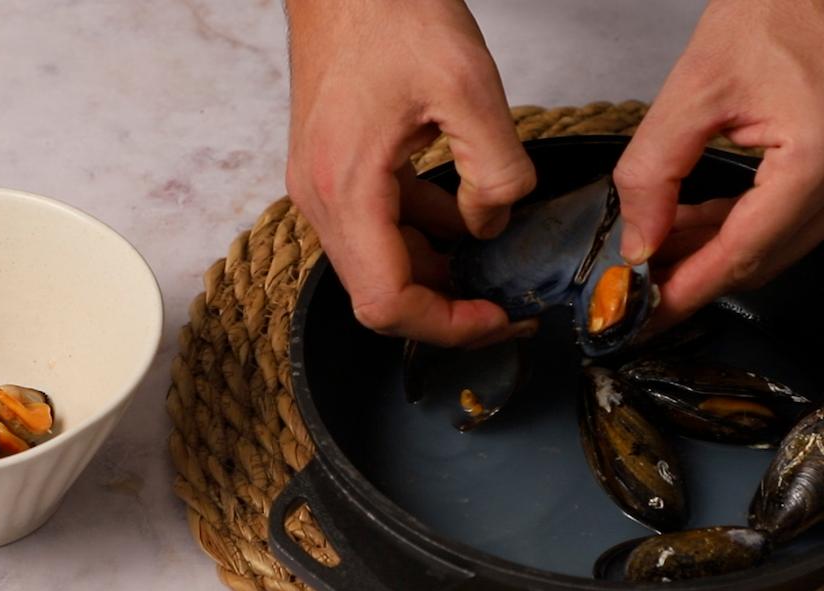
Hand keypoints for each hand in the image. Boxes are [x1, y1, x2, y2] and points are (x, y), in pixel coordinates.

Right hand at [284, 0, 536, 346]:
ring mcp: (321, 186)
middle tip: (502, 306)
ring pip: (377, 264)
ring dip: (433, 272)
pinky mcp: (332, 170)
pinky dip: (420, 234)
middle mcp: (321, 199)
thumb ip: (495, 170)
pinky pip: (375, 227)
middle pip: (378, 296)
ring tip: (490, 258)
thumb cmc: (390, 13)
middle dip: (444, 308)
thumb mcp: (469, 87)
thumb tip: (490, 226)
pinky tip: (460, 214)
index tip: (497, 317)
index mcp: (348, 189)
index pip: (387, 302)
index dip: (446, 325)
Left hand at [614, 0, 823, 330]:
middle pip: (760, 260)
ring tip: (656, 250)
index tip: (640, 317)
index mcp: (821, 160)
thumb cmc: (780, 5)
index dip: (684, 291)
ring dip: (713, 251)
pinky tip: (695, 224)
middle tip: (636, 287)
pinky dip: (740, 225)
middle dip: (693, 276)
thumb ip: (654, 174)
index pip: (740, 255)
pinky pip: (789, 218)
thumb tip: (638, 241)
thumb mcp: (693, 89)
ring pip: (774, 245)